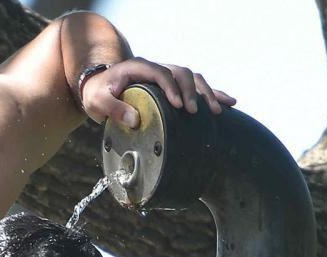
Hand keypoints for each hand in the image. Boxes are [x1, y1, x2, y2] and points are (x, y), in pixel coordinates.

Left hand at [81, 57, 236, 127]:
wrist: (98, 87)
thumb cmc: (97, 94)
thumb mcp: (97, 101)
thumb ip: (113, 109)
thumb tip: (135, 119)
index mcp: (139, 67)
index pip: (161, 73)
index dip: (171, 88)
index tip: (178, 106)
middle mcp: (156, 67)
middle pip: (181, 73)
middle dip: (191, 92)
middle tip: (194, 112)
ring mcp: (166, 74)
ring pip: (193, 77)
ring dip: (206, 93)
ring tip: (217, 111)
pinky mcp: (173, 85)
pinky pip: (196, 85)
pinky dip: (212, 93)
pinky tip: (228, 102)